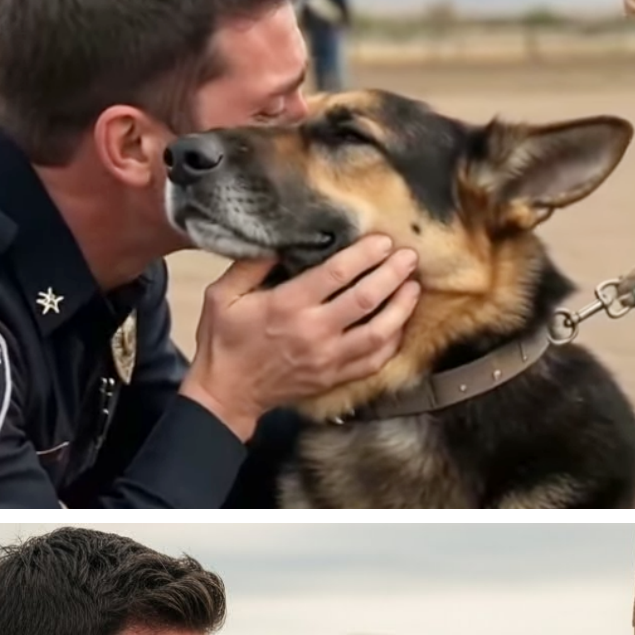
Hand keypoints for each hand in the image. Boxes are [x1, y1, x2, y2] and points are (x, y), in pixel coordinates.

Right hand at [180, 235, 419, 439]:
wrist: (227, 394)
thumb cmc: (223, 341)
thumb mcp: (222, 295)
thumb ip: (250, 264)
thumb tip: (281, 240)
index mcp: (287, 305)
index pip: (337, 273)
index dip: (365, 253)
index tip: (382, 239)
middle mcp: (314, 332)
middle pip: (366, 298)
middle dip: (392, 274)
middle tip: (408, 256)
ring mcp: (328, 358)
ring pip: (379, 332)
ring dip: (401, 307)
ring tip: (413, 286)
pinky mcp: (334, 377)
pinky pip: (374, 361)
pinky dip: (392, 341)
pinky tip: (399, 324)